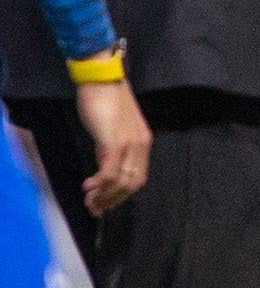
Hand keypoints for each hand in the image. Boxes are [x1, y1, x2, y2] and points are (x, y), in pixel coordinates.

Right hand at [70, 77, 145, 216]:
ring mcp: (129, 144)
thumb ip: (112, 149)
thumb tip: (103, 171)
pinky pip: (110, 172)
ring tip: (89, 201)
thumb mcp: (113, 129)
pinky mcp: (114, 141)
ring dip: (105, 196)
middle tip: (94, 207)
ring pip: (122, 182)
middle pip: (133, 184)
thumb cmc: (105, 102)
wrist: (101, 80)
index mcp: (143, 143)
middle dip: (113, 200)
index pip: (138, 178)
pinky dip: (99, 184)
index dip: (122, 195)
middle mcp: (141, 145)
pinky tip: (87, 187)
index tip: (105, 204)